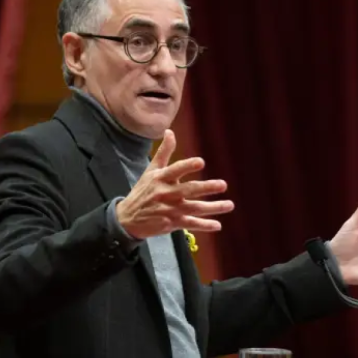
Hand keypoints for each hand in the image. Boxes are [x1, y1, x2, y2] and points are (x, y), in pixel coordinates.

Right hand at [116, 130, 233, 239]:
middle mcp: (166, 193)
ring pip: (194, 208)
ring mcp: (170, 210)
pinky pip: (190, 224)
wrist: (128, 218)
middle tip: (223, 185)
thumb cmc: (143, 191)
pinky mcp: (171, 223)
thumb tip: (170, 132)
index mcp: (161, 178)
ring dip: (212, 207)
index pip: (175, 170)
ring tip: (229, 205)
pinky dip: (204, 225)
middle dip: (206, 187)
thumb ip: (163, 152)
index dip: (187, 166)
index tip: (201, 162)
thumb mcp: (151, 171)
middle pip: (188, 190)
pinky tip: (217, 225)